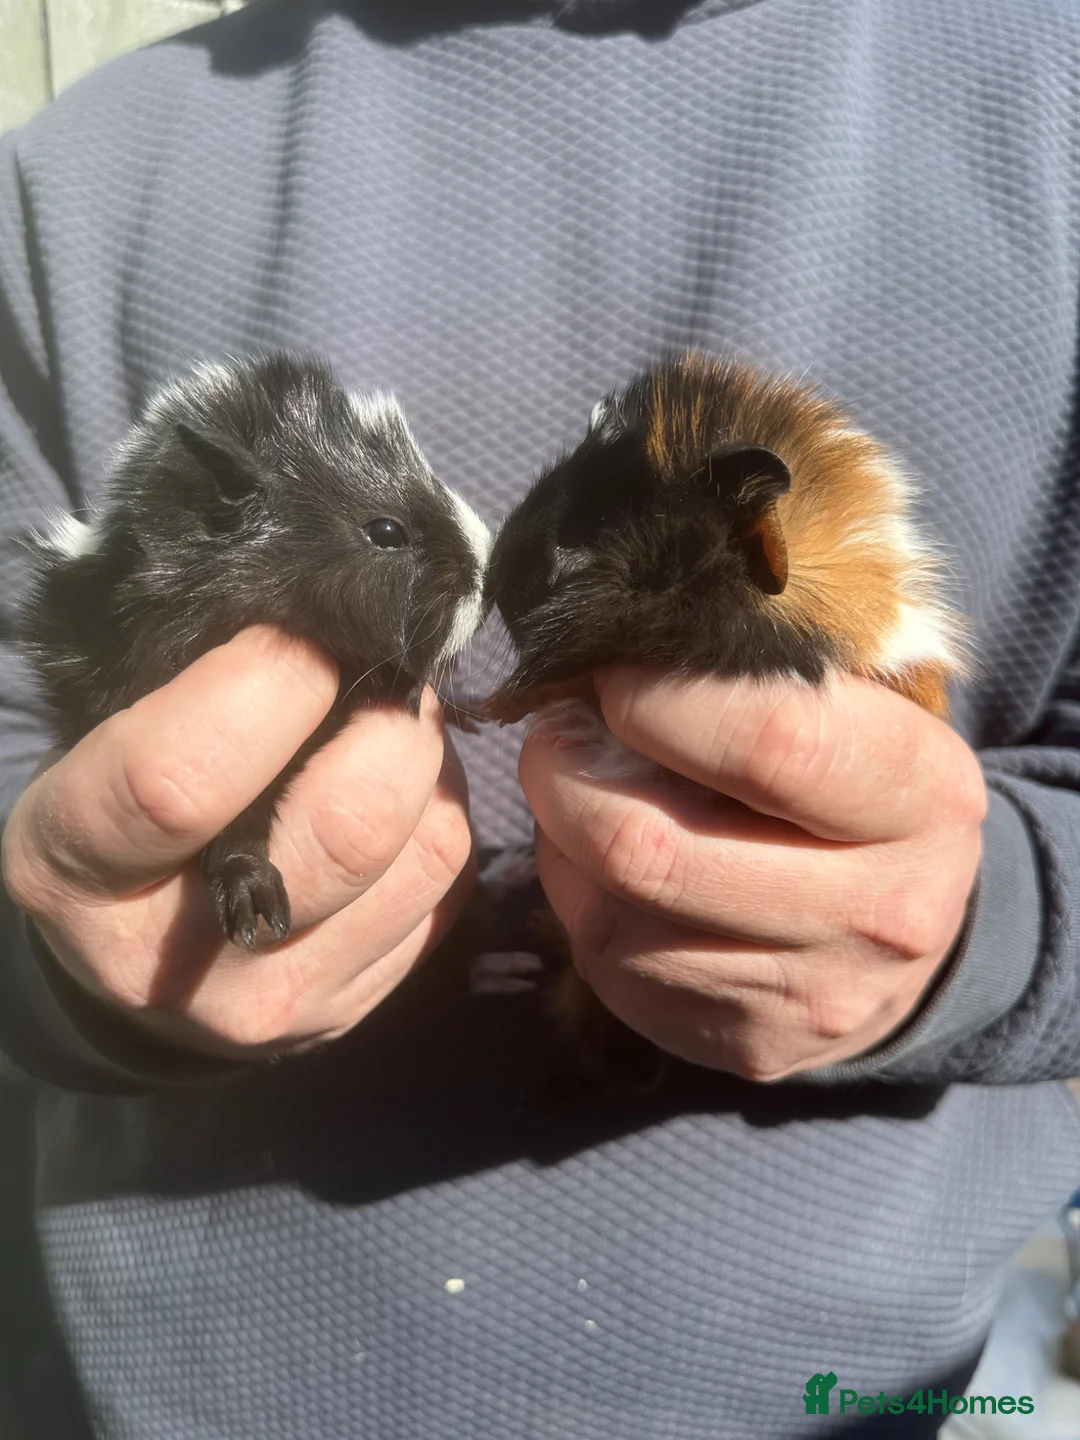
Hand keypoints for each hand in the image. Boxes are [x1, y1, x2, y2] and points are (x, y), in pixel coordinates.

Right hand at [2, 626, 473, 1058]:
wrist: (131, 958)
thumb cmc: (118, 813)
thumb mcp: (103, 743)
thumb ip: (192, 690)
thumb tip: (331, 615)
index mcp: (79, 873)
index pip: (180, 781)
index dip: (268, 684)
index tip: (302, 631)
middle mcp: (179, 961)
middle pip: (344, 828)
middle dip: (388, 719)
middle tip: (386, 667)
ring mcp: (277, 999)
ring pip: (423, 854)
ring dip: (429, 762)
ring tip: (396, 723)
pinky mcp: (352, 1007)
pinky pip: (446, 886)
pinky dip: (442, 815)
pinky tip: (403, 791)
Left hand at [519, 668, 986, 1080]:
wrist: (915, 921)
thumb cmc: (860, 776)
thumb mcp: (857, 697)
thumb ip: (761, 665)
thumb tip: (617, 640)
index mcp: (922, 794)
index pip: (769, 743)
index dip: (658, 699)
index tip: (610, 672)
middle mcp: (882, 911)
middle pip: (655, 852)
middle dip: (565, 778)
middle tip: (551, 735)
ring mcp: (815, 996)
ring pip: (612, 920)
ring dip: (561, 844)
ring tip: (576, 794)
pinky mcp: (749, 1046)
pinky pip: (611, 972)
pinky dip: (580, 906)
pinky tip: (598, 867)